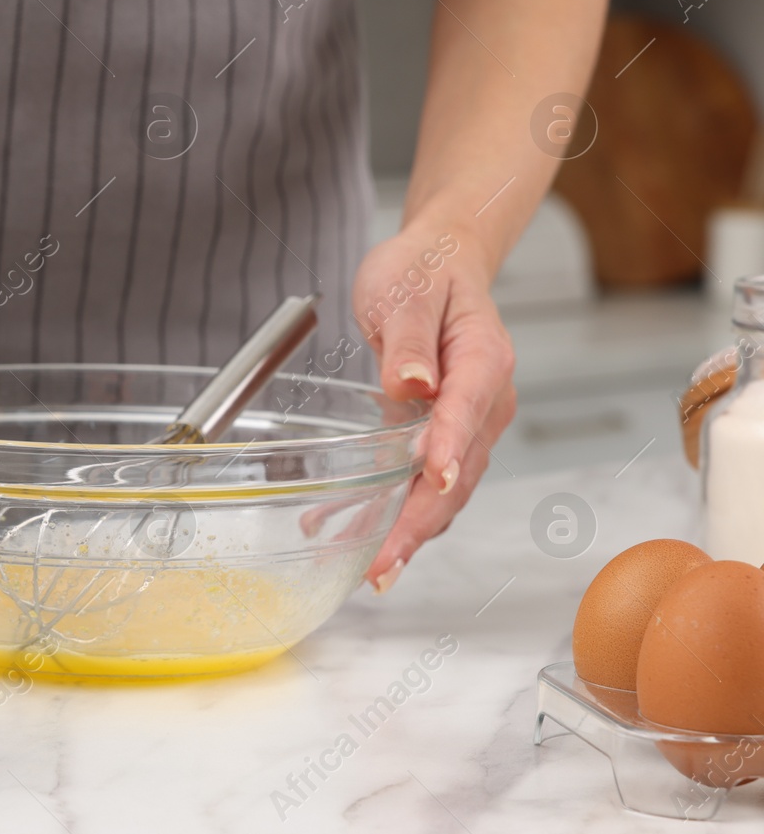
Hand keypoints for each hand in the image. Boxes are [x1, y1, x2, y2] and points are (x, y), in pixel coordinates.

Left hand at [350, 221, 516, 590]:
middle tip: (385, 563)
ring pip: (444, 490)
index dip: (448, 451)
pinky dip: (392, 511)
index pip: (467, 411)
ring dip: (408, 531)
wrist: (438, 264)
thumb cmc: (423, 272)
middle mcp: (485, 400)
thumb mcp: (407, 291)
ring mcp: (468, 423)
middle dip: (422, 522)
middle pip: (459, 471)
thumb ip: (408, 340)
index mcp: (483, 360)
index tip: (429, 486)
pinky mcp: (445, 436)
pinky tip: (347, 529)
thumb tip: (413, 383)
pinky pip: (421, 481)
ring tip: (371, 570)